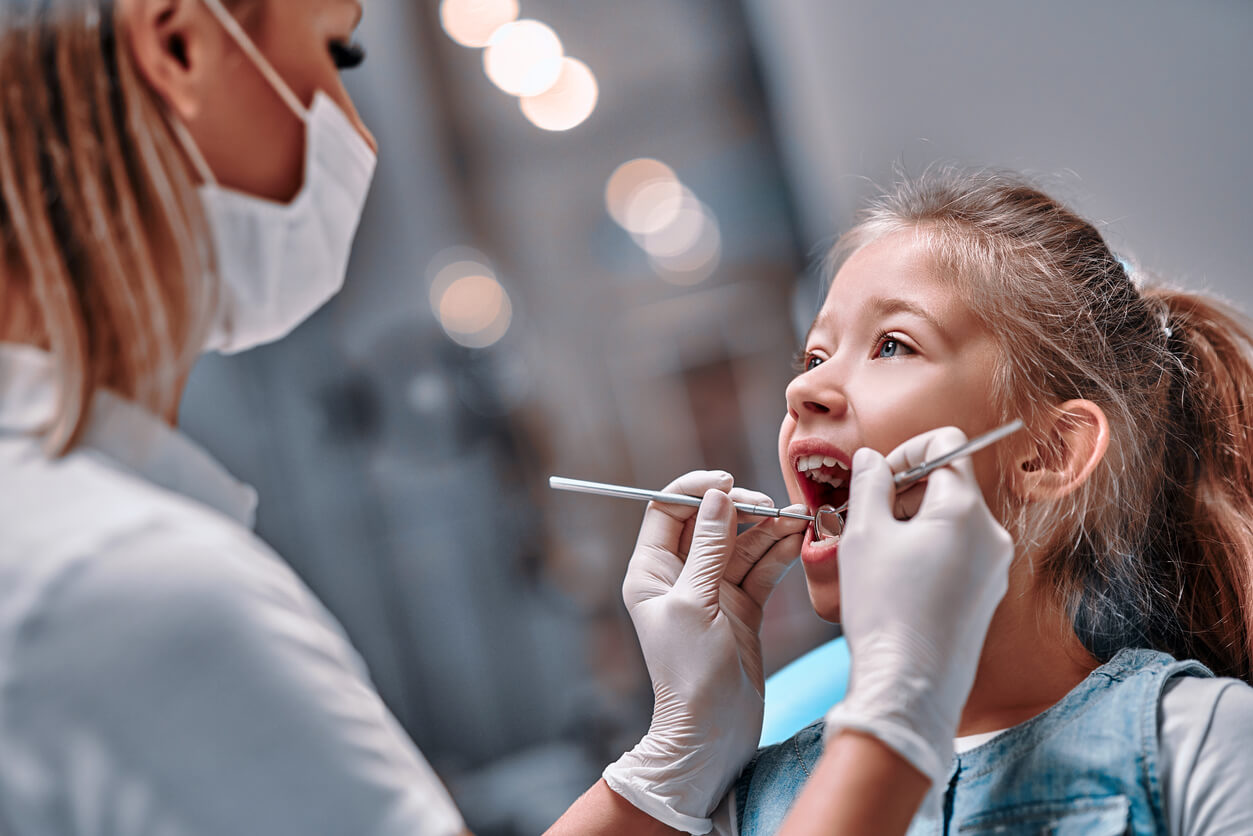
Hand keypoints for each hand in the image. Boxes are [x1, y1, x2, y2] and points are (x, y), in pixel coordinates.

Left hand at [603, 471, 806, 833]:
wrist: (714, 731)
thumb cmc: (689, 673)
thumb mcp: (694, 603)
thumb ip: (709, 548)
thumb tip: (718, 497)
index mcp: (650, 571)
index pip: (667, 510)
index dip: (696, 491)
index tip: (728, 483)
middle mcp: (679, 576)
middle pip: (710, 521)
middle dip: (742, 508)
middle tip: (772, 507)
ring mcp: (713, 590)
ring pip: (742, 543)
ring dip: (769, 528)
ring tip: (798, 518)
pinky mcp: (742, 606)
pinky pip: (761, 568)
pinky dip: (779, 552)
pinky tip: (797, 539)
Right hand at [824, 428, 1013, 787]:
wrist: (910, 686)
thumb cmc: (885, 608)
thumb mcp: (863, 534)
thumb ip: (868, 483)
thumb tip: (871, 459)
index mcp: (966, 510)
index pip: (946, 445)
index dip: (905, 452)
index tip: (876, 482)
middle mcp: (992, 534)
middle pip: (948, 483)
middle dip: (904, 492)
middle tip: (865, 521)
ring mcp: (994, 567)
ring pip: (950, 520)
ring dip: (911, 524)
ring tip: (876, 557)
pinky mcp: (987, 595)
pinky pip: (957, 553)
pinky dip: (925, 553)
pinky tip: (895, 583)